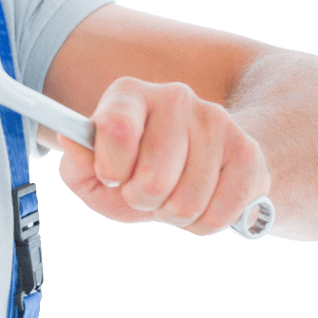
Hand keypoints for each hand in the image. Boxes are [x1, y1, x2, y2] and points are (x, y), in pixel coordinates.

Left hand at [41, 77, 270, 235]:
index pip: (116, 128)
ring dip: (173, 214)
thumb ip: (78, 163)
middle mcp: (174, 96)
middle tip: (144, 191)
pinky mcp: (247, 151)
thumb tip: (70, 140)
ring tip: (172, 194)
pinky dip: (203, 223)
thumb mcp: (96, 171)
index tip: (112, 176)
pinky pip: (220, 214)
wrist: (199, 161)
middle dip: (142, 200)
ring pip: (188, 201)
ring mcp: (215, 120)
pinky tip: (200, 201)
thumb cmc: (137, 168)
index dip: (111, 168)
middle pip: (153, 179)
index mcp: (129, 94)